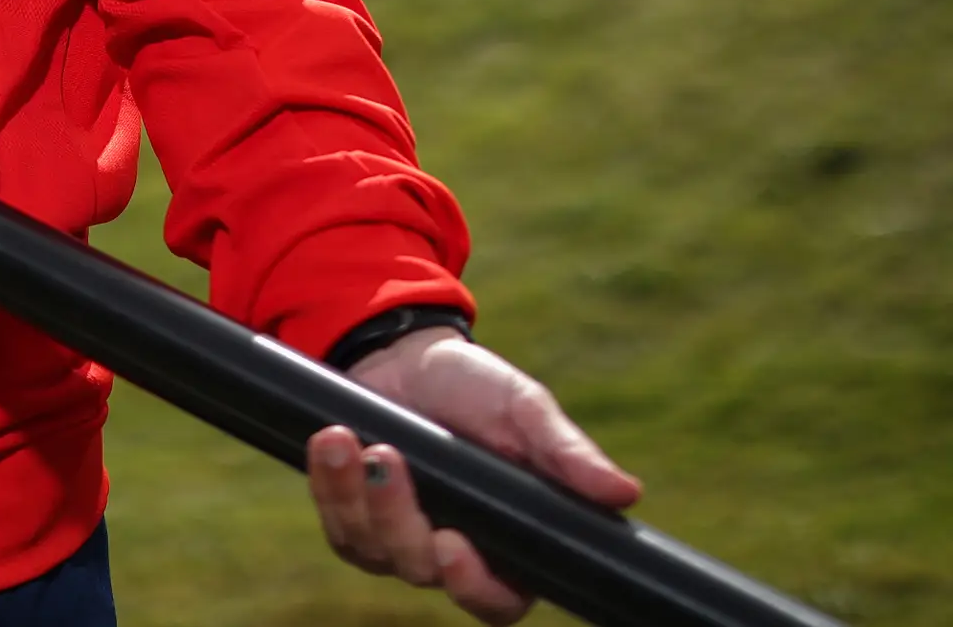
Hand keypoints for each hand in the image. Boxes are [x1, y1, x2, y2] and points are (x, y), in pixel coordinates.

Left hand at [304, 329, 639, 622]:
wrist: (407, 351)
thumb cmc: (477, 386)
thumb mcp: (524, 409)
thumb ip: (566, 453)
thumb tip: (625, 492)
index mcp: (506, 542)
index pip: (497, 600)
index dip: (474, 586)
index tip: (452, 542)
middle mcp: (453, 551)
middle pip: (423, 572)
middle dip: (398, 519)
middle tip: (387, 458)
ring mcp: (399, 537)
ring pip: (372, 551)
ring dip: (354, 496)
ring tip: (345, 437)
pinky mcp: (355, 515)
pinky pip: (337, 522)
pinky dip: (328, 483)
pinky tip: (329, 439)